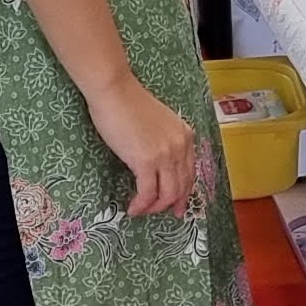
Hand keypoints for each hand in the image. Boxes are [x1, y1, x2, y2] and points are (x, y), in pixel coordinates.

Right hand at [87, 70, 202, 217]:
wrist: (115, 91)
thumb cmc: (128, 103)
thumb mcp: (158, 123)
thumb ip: (164, 141)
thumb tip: (156, 164)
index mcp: (185, 135)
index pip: (190, 172)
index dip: (185, 192)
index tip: (178, 205)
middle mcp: (181, 146)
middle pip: (182, 186)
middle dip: (172, 204)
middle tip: (161, 214)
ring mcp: (165, 154)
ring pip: (168, 193)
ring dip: (154, 207)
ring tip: (142, 210)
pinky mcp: (146, 161)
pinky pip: (148, 192)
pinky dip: (141, 204)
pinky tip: (133, 208)